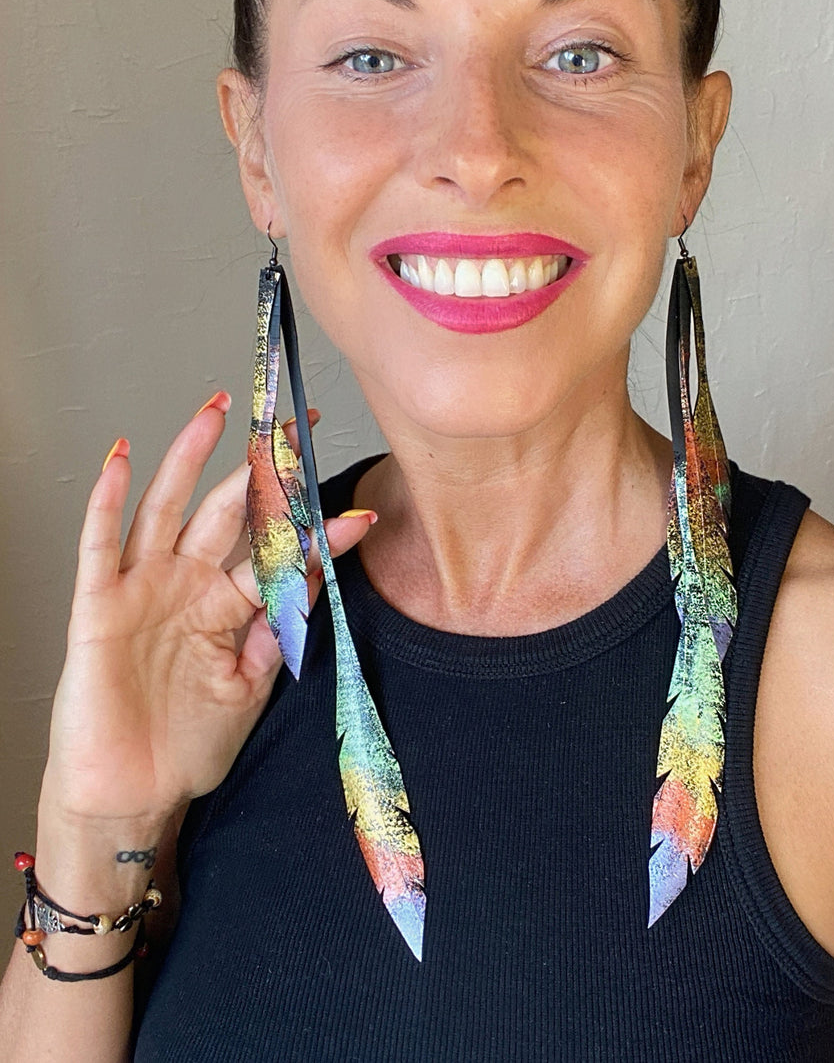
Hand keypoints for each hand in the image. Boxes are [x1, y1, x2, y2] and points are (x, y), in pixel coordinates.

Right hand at [42, 395, 373, 829]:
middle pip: (225, 510)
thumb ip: (278, 631)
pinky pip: (100, 544)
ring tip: (216, 412)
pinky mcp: (99, 606)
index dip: (311, 528)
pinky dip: (106, 499)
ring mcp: (142, 589)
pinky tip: (122, 458)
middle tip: (292, 424)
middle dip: (259, 467)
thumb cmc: (184, 747)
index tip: (356, 509)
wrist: (132, 798)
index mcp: (224, 605)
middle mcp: (185, 585)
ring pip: (167, 507)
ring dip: (189, 457)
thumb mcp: (250, 685)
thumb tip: (316, 580)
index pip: (274, 552)